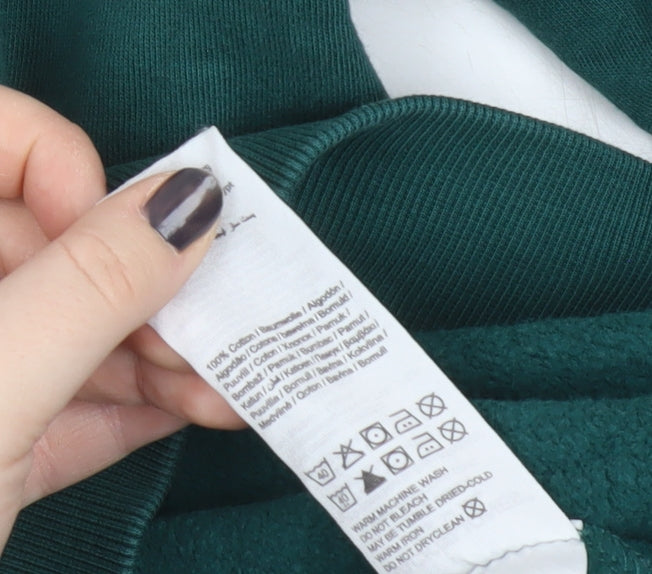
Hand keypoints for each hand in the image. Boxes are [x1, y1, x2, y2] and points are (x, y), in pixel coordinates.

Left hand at [0, 87, 243, 551]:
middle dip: (147, 293)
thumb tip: (195, 196)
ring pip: (78, 329)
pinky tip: (190, 411)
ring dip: (158, 359)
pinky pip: (72, 396)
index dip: (78, 183)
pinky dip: (133, 406)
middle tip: (197, 338)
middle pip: (66, 247)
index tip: (125, 254)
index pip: (8, 139)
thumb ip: (94, 284)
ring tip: (219, 389)